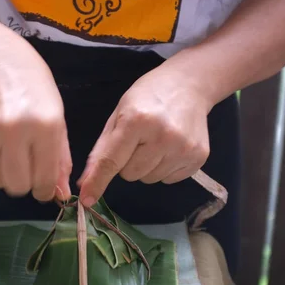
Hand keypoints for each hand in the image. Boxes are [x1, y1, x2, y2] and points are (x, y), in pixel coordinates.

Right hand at [0, 39, 71, 201]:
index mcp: (45, 126)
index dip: (46, 191)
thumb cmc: (35, 90)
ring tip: (11, 156)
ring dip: (5, 176)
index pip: (44, 179)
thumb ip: (60, 160)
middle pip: (17, 185)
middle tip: (27, 172)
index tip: (44, 190)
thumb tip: (60, 195)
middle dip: (25, 185)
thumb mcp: (57, 120)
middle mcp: (15, 130)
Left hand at [78, 65, 211, 206]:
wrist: (189, 85)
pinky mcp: (198, 157)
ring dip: (147, 166)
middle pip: (130, 175)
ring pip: (149, 179)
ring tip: (155, 141)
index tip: (87, 200)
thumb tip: (85, 183)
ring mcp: (183, 148)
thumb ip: (101, 150)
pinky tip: (170, 146)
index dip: (97, 182)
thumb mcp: (119, 114)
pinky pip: (168, 180)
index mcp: (137, 120)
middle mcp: (163, 136)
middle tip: (138, 140)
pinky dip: (164, 168)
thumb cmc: (148, 97)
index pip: (111, 161)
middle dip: (128, 162)